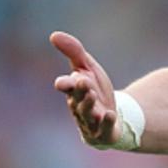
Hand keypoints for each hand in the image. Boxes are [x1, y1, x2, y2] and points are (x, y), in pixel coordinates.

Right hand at [51, 31, 119, 145]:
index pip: (67, 86)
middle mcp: (79, 107)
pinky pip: (104, 129)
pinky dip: (106, 122)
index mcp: (74, 90)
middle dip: (81, 92)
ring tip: (93, 96)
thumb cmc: (95, 89)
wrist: (114, 116)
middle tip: (84, 82)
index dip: (66, 84)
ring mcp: (91, 121)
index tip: (62, 82)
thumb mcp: (87, 67)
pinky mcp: (104, 132)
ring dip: (90, 106)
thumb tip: (54, 34)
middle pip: (78, 100)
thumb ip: (73, 51)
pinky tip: (110, 114)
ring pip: (88, 115)